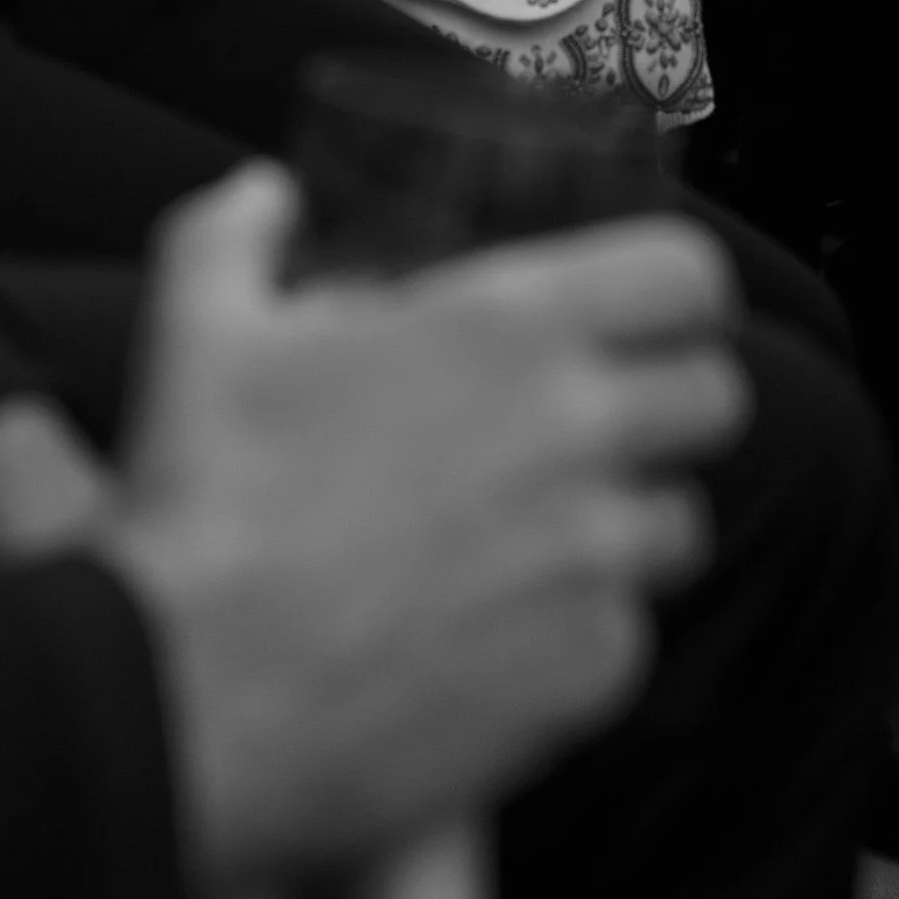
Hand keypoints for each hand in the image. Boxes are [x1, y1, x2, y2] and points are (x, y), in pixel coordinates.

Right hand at [103, 166, 746, 883]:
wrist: (183, 703)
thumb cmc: (200, 502)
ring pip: (678, 525)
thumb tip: (265, 195)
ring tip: (539, 537)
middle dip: (667, 406)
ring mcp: (593, 560)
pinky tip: (499, 634)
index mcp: (511, 327)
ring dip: (626, 524)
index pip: (689, 278)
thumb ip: (237, 230)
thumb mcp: (199, 321)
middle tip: (597, 426)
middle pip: (715, 399)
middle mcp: (578, 433)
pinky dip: (581, 635)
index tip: (650, 316)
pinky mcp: (585, 675)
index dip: (679, 295)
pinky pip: (626, 639)